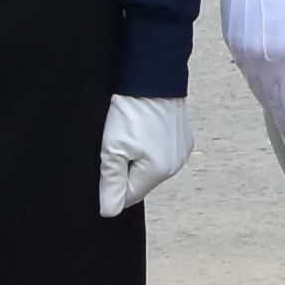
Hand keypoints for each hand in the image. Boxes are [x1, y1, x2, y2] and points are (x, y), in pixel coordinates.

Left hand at [99, 89, 196, 217]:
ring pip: (148, 166)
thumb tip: (109, 210)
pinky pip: (158, 151)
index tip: (103, 162)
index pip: (127, 197)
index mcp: (158, 172)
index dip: (110, 184)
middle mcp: (174, 165)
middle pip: (139, 181)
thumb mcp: (112, 148)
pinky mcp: (181, 137)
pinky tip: (140, 127)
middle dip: (123, 169)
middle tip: (113, 143)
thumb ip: (110, 182)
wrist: (153, 74)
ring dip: (135, 156)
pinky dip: (147, 144)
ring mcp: (180, 150)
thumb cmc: (132, 109)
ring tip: (127, 132)